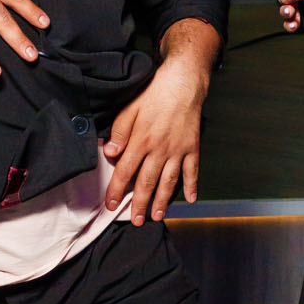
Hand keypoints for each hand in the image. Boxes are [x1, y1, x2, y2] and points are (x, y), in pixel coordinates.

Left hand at [101, 23, 217, 223]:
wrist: (183, 82)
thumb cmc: (154, 93)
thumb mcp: (130, 107)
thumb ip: (120, 131)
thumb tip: (110, 153)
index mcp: (141, 140)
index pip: (125, 171)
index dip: (116, 190)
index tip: (110, 205)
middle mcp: (159, 150)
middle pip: (146, 182)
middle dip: (139, 204)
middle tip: (136, 221)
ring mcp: (178, 151)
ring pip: (168, 182)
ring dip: (162, 201)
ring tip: (156, 216)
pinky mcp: (192, 147)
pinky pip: (192, 171)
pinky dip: (192, 186)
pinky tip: (190, 199)